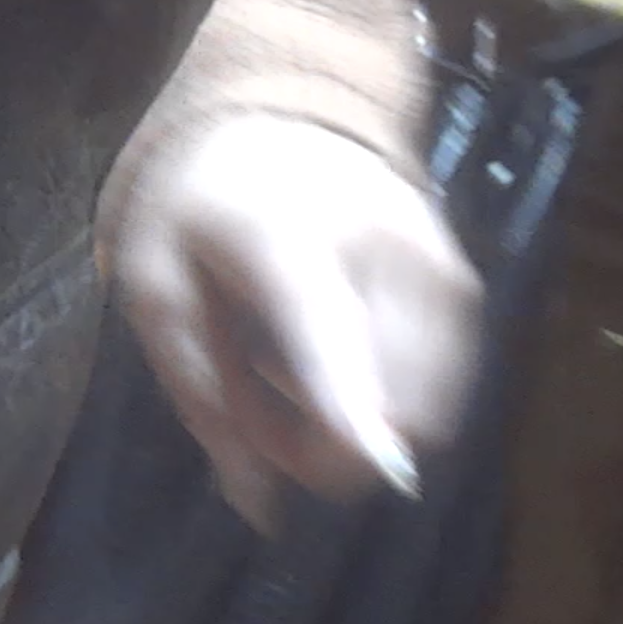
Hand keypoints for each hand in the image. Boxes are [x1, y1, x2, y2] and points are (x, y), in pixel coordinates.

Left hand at [114, 115, 482, 531]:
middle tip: (261, 406)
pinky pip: (446, 379)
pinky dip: (395, 396)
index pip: (332, 331)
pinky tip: (343, 353)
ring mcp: (436, 260)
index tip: (377, 470)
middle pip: (393, 396)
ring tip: (294, 370)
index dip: (356, 410)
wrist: (274, 115)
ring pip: (428, 403)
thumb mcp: (158, 291)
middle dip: (325, 443)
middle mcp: (383, 246)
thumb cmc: (196, 207)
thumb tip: (258, 507)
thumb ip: (203, 396)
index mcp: (287, 237)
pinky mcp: (464, 278)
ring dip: (360, 424)